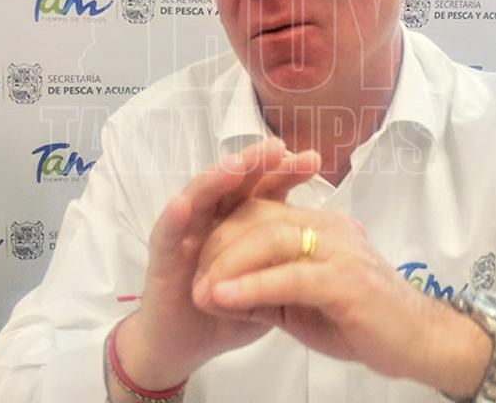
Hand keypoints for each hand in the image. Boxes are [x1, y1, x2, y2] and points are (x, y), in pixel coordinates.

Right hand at [116, 139, 321, 390]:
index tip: (314, 160)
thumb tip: (333, 234)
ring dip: (216, 179)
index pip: (265, 188)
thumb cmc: (229, 311)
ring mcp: (186, 235)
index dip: (287, 172)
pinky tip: (182, 204)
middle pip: (234, 182)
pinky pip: (166, 236)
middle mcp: (212, 218)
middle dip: (255, 163)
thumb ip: (289, 258)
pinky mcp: (162, 259)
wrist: (187, 346)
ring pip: (200, 198)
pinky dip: (173, 219)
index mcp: (240, 219)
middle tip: (277, 148)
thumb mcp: (268, 282)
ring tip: (235, 165)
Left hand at [191, 200, 491, 397]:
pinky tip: (223, 298)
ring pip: (270, 238)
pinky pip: (288, 275)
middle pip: (259, 218)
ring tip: (201, 292)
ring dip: (227, 264)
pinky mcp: (346, 279)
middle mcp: (330, 227)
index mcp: (321, 226)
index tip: (199, 265)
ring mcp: (340, 249)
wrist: (422, 344)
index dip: (224, 234)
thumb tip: (221, 291)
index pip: (262, 212)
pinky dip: (250, 285)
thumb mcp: (305, 305)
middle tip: (194, 280)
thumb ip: (267, 291)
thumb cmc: (366, 324)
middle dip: (218, 246)